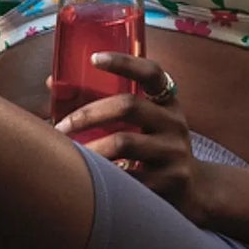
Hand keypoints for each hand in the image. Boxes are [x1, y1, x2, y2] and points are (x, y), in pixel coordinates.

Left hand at [54, 53, 207, 222]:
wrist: (195, 190)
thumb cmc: (155, 148)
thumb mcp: (148, 123)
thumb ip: (110, 103)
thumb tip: (53, 83)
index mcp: (168, 102)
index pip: (151, 72)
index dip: (124, 62)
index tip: (94, 58)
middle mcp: (174, 123)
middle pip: (128, 105)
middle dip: (88, 114)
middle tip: (61, 127)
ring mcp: (174, 153)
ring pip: (123, 143)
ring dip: (89, 147)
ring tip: (69, 156)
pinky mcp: (168, 183)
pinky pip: (127, 177)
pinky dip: (105, 176)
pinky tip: (90, 181)